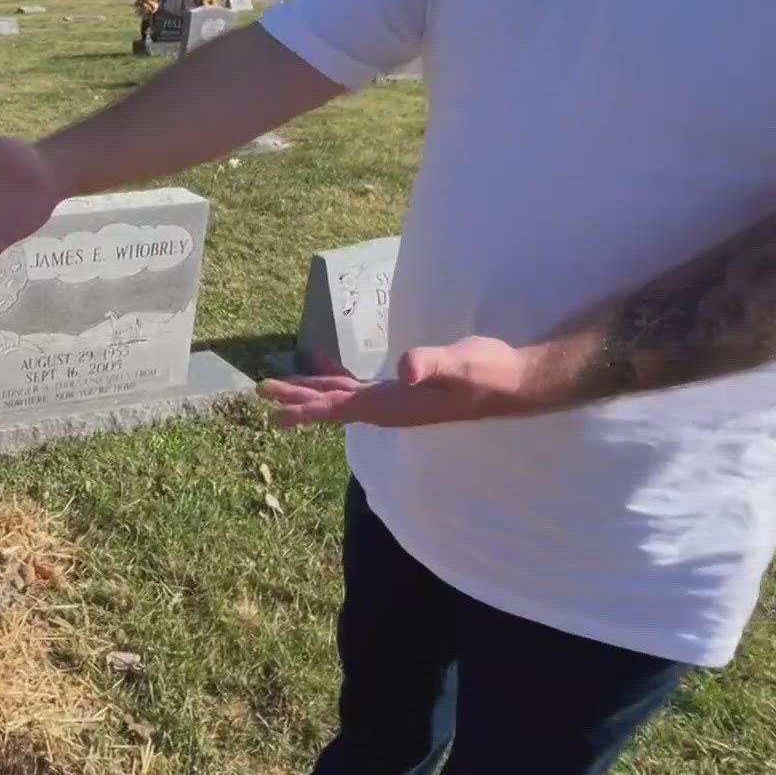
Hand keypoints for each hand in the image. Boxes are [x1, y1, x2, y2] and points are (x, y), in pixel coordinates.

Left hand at [259, 337, 555, 427]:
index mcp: (392, 405)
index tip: (272, 411)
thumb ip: (431, 364)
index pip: (338, 407)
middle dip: (297, 399)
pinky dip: (338, 376)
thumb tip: (406, 369)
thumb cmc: (486, 372)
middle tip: (262, 394)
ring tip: (282, 385)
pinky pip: (359, 386)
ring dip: (313, 390)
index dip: (304, 407)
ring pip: (342, 396)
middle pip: (332, 405)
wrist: (513, 382)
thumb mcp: (459, 363)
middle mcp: (388, 408)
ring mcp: (394, 401)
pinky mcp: (403, 391)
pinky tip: (326, 364)